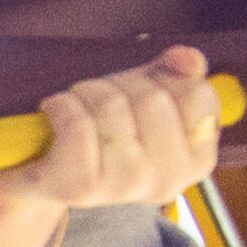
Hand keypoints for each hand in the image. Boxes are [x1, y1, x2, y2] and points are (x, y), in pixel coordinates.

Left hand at [0, 46, 223, 211]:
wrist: (46, 174)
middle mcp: (168, 180)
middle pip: (154, 98)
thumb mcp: (147, 97)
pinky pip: (77, 124)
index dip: (166, 78)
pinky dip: (61, 106)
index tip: (142, 90)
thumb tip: (187, 59)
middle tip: (101, 98)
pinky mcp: (81, 187)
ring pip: (113, 107)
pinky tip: (55, 113)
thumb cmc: (103, 131)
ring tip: (77, 106)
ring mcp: (125, 187)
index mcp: (196, 159)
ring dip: (87, 93)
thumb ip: (176, 74)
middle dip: (121, 84)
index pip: (200, 95)